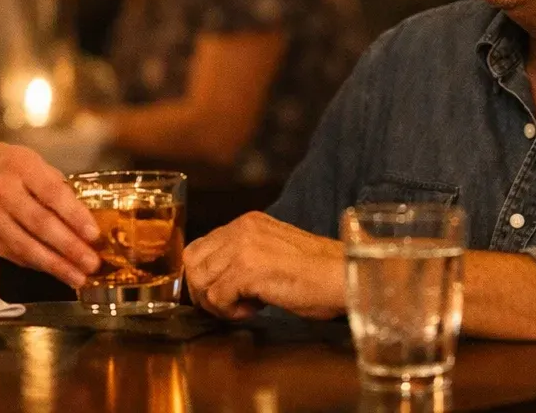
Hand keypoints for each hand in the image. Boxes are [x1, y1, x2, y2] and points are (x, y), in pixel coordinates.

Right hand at [0, 138, 100, 287]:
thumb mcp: (33, 161)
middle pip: (41, 225)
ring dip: (56, 265)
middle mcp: (3, 193)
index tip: (94, 235)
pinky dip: (37, 265)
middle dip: (70, 247)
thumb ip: (56, 187)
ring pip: (26, 247)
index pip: (53, 194)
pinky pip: (14, 255)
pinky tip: (55, 271)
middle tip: (92, 264)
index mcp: (22, 168)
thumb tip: (84, 218)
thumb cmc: (6, 164)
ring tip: (78, 277)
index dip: (75, 216)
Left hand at [183, 211, 344, 320]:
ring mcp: (243, 247)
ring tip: (245, 307)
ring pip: (200, 280)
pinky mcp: (247, 269)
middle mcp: (241, 228)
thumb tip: (216, 281)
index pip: (201, 247)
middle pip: (192, 262)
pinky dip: (230, 311)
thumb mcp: (274, 253)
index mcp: (248, 223)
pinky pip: (216, 297)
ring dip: (216, 302)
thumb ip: (245, 257)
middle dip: (203, 289)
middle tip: (227, 304)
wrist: (343, 275)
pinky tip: (255, 309)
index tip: (221, 294)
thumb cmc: (318, 273)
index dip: (204, 275)